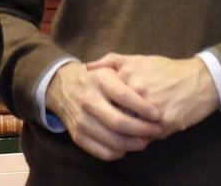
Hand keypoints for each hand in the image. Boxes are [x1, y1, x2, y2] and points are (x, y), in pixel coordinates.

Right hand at [45, 60, 160, 160]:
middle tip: (156, 131)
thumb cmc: (95, 78)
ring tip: (145, 140)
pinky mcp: (78, 136)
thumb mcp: (108, 67)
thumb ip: (128, 74)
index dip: (144, 108)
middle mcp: (89, 100)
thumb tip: (149, 92)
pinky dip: (119, 153)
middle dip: (143, 130)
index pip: (125, 96)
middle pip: (119, 122)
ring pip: (113, 141)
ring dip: (134, 144)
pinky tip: (127, 146)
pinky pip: (103, 152)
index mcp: (99, 80)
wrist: (62, 86)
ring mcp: (82, 120)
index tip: (158, 115)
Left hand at [85, 54, 219, 136]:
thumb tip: (87, 67)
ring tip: (138, 125)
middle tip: (125, 119)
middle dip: (118, 119)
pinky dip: (147, 135)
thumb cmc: (166, 70)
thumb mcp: (138, 59)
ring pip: (130, 127)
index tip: (110, 107)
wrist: (200, 80)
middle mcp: (136, 90)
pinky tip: (151, 129)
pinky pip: (147, 136)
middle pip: (116, 114)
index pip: (105, 99)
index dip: (107, 106)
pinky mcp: (164, 123)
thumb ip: (111, 62)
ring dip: (132, 129)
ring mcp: (150, 108)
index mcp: (127, 75)